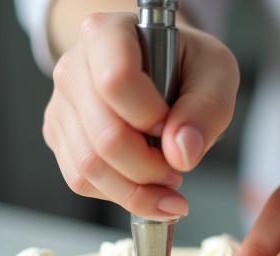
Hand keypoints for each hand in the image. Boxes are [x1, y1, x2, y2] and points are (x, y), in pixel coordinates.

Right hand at [43, 13, 238, 218]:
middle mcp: (74, 70)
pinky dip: (121, 195)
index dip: (151, 118)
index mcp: (107, 35)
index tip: (175, 126)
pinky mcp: (63, 139)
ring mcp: (64, 108)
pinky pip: (83, 182)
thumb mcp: (216, 75)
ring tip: (167, 186)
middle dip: (150, 169)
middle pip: (104, 138)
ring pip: (89, 168)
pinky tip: (146, 188)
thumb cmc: (187, 67)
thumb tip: (181, 154)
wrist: (163, 70)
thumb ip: (206, 111)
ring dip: (136, 191)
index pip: (116, 81)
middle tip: (178, 170)